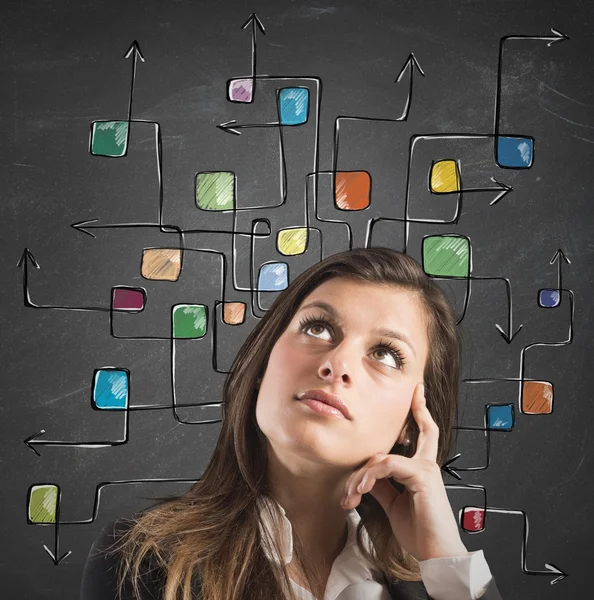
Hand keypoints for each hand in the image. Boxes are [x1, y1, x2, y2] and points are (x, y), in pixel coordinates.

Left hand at [340, 382, 468, 561]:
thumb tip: (365, 475)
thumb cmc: (419, 532)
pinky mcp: (422, 476)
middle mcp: (427, 465)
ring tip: (350, 495)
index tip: (419, 395)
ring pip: (384, 457)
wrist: (435, 554)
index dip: (422, 414)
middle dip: (419, 408)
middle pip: (424, 430)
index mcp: (422, 470)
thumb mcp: (393, 504)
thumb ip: (381, 485)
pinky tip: (359, 491)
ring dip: (361, 475)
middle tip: (416, 391)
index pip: (424, 437)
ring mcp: (426, 469)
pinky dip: (368, 477)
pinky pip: (386, 466)